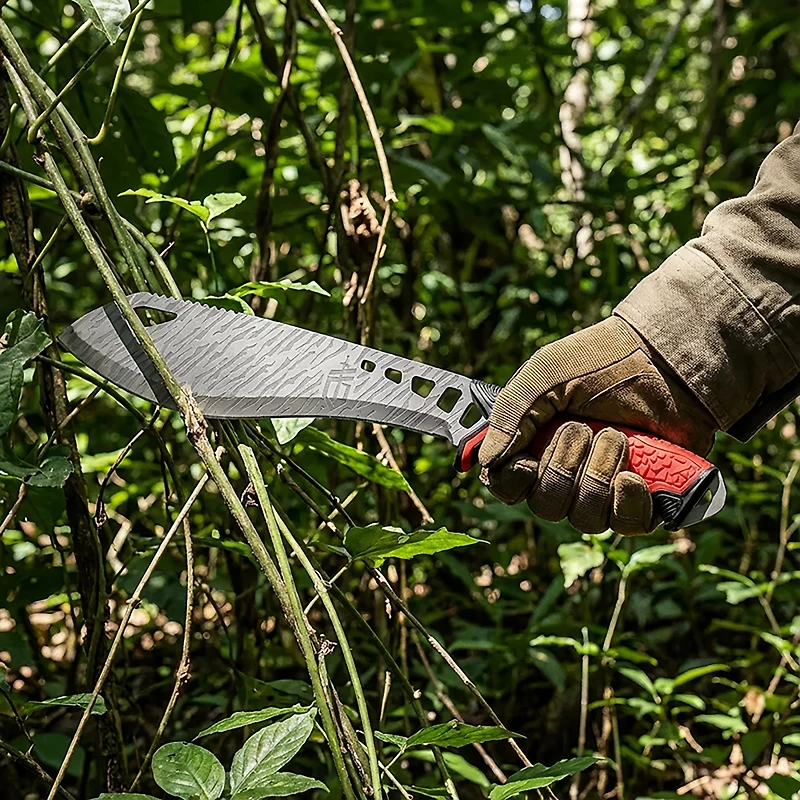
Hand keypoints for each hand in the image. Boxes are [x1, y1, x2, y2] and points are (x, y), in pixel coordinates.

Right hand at [478, 316, 717, 534]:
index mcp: (534, 447)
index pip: (508, 487)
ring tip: (616, 438)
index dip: (514, 481)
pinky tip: (633, 475)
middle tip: (581, 428)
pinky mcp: (643, 497)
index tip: (526, 460)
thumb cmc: (600, 361)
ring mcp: (604, 489)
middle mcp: (566, 474)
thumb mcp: (543, 375)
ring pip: (584, 518)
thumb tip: (485, 462)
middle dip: (564, 467)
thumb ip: (509, 415)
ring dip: (598, 476)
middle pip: (546, 506)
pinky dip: (627, 503)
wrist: (663, 358)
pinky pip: (625, 524)